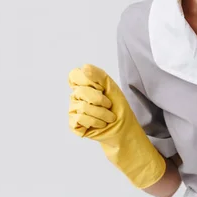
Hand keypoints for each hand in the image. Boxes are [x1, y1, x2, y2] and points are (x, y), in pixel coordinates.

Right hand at [67, 64, 166, 188]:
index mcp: (83, 85)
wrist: (123, 129)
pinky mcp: (73, 124)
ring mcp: (73, 110)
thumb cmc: (118, 108)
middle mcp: (75, 96)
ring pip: (82, 107)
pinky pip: (80, 119)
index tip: (101, 88)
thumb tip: (84, 67)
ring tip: (108, 118)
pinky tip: (100, 124)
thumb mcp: (112, 87)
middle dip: (101, 100)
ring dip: (102, 114)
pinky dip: (96, 122)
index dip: (89, 81)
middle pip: (81, 91)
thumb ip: (99, 75)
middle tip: (109, 106)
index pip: (74, 75)